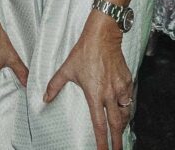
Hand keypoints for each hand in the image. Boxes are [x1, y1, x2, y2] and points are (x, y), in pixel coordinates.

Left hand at [44, 14, 136, 149]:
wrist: (103, 35)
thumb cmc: (85, 51)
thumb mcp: (67, 69)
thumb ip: (55, 85)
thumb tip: (45, 97)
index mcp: (94, 94)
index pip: (99, 124)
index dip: (102, 141)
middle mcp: (109, 94)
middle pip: (116, 124)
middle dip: (118, 141)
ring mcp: (120, 87)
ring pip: (125, 112)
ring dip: (123, 124)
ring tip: (120, 132)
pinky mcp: (127, 80)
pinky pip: (129, 99)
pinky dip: (126, 107)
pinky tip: (123, 109)